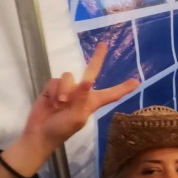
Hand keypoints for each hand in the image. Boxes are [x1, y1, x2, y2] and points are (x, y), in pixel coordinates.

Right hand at [23, 42, 138, 150]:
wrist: (40, 133)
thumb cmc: (62, 129)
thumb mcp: (76, 117)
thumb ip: (82, 98)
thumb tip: (88, 81)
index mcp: (92, 103)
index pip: (111, 94)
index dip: (123, 88)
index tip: (136, 81)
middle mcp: (82, 93)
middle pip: (91, 72)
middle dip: (97, 58)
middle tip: (103, 45)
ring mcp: (68, 89)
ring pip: (69, 77)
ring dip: (63, 90)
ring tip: (59, 104)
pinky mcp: (54, 87)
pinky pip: (55, 80)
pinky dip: (53, 90)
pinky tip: (51, 102)